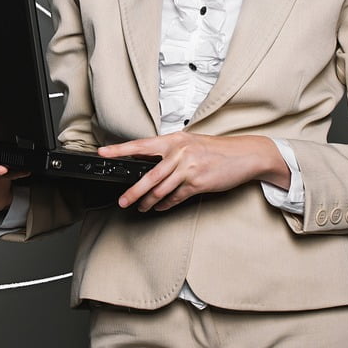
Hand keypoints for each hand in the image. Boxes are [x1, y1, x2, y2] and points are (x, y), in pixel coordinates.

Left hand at [97, 132, 288, 211]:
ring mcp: (189, 168)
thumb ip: (169, 151)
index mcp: (174, 140)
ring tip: (141, 207)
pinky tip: (161, 207)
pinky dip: (166, 204)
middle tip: (122, 201)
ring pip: (161, 190)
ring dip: (149, 202)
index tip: (103, 153)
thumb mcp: (190, 143)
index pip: (141, 145)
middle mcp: (180, 152)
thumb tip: (147, 161)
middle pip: (148, 176)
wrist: (244, 155)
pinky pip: (176, 197)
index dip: (119, 150)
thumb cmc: (216, 149)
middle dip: (132, 191)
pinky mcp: (198, 183)